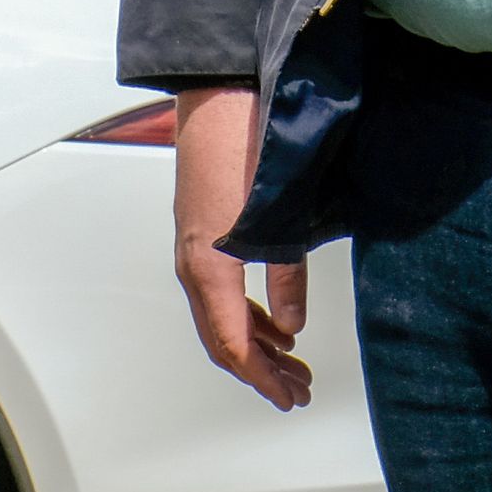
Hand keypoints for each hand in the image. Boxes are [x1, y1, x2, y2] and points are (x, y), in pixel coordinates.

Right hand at [170, 83, 310, 408]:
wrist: (218, 94)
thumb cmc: (244, 147)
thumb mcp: (277, 219)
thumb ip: (286, 277)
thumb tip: (292, 327)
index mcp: (209, 268)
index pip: (232, 344)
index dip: (261, 378)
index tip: (288, 397)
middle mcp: (194, 263)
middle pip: (222, 337)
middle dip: (260, 370)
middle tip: (298, 389)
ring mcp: (195, 246)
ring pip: (221, 315)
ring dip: (256, 343)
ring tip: (291, 362)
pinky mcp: (203, 229)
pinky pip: (220, 290)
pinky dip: (247, 313)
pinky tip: (273, 318)